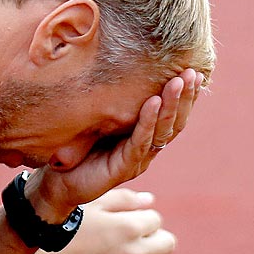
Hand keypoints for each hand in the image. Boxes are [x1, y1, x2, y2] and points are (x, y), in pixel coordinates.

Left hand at [30, 70, 204, 215]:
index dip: (186, 96)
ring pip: (161, 131)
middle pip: (174, 123)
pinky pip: (139, 142)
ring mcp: (137, 161)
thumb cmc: (79, 150)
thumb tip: (124, 69)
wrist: (58, 184)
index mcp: (145, 139)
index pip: (173, 116)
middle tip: (193, 72)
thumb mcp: (101, 122)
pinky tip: (153, 102)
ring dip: (171, 105)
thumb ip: (117, 106)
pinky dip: (147, 121)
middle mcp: (146, 150)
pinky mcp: (123, 169)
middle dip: (185, 97)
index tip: (195, 72)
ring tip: (178, 82)